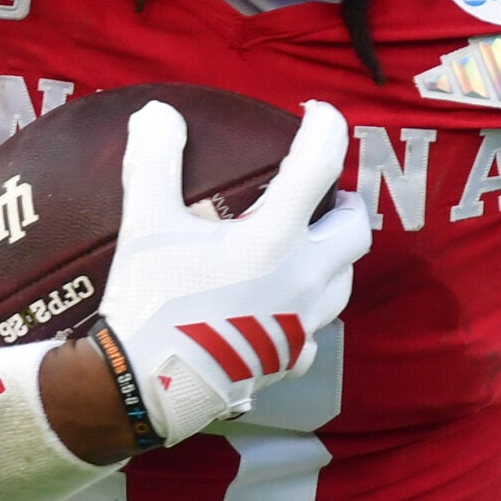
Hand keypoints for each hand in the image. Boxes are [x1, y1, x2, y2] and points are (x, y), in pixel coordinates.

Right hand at [100, 99, 369, 443]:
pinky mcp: (289, 361)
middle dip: (347, 204)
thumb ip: (154, 163)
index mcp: (276, 238)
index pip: (320, 166)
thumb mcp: (146, 225)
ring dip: (334, 257)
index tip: (318, 113)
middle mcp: (303, 279)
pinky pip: (315, 332)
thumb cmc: (150, 302)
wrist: (145, 387)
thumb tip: (158, 114)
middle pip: (355, 232)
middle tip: (325, 193)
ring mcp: (301, 324)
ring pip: (343, 283)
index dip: (327, 129)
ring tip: (308, 244)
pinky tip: (282, 308)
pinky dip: (307, 312)